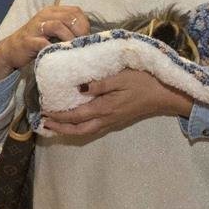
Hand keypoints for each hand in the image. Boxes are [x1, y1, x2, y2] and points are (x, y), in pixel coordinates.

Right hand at [0, 4, 91, 77]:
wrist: (11, 50)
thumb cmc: (37, 42)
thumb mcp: (53, 32)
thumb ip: (68, 30)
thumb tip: (89, 38)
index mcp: (53, 11)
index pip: (76, 11)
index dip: (85, 24)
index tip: (87, 38)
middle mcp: (44, 16)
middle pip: (68, 17)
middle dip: (79, 31)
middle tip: (82, 45)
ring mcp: (35, 27)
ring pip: (57, 25)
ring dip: (68, 38)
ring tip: (72, 49)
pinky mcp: (28, 41)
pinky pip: (43, 42)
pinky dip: (53, 48)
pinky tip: (59, 55)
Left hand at [41, 68, 190, 138]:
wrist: (164, 96)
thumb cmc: (144, 82)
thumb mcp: (122, 77)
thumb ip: (100, 83)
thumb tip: (80, 88)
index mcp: (105, 108)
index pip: (76, 115)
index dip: (58, 115)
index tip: (43, 111)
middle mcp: (106, 119)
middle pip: (78, 130)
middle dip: (59, 127)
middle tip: (43, 122)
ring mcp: (111, 122)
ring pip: (85, 131)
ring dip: (68, 130)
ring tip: (54, 124)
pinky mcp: (116, 120)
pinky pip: (92, 128)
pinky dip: (79, 128)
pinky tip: (75, 122)